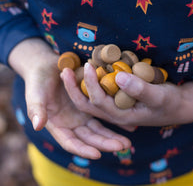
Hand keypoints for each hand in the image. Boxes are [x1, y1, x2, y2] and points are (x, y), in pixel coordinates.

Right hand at [9, 39, 130, 158]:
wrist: (49, 67)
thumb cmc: (38, 80)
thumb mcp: (35, 93)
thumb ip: (36, 108)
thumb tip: (37, 125)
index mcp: (58, 126)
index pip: (71, 143)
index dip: (83, 150)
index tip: (97, 154)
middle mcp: (72, 124)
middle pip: (90, 138)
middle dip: (105, 144)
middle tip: (121, 146)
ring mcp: (82, 115)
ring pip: (99, 129)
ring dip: (113, 135)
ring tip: (128, 140)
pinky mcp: (91, 104)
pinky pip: (104, 113)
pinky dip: (114, 119)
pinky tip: (128, 124)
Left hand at [61, 62, 192, 126]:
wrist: (176, 105)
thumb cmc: (170, 102)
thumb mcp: (159, 96)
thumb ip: (140, 89)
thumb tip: (118, 76)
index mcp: (120, 115)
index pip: (98, 100)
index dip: (91, 83)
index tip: (88, 64)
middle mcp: (113, 112)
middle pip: (86, 103)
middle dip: (73, 88)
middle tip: (64, 70)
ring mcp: (113, 106)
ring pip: (89, 98)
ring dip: (78, 85)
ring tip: (69, 70)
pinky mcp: (116, 99)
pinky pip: (98, 92)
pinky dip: (90, 82)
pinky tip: (86, 71)